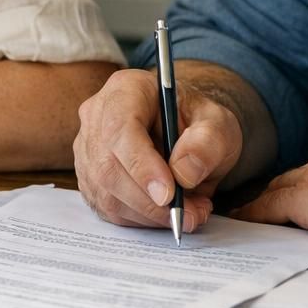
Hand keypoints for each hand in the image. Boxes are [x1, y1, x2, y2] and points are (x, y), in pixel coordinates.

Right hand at [72, 69, 241, 233]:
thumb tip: (183, 174)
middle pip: (108, 166)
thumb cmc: (198, 123)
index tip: (169, 195)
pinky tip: (167, 211)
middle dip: (150, 201)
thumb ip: (207, 143)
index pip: (120, 127)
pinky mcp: (89, 177)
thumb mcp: (218, 124)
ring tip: (189, 212)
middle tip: (190, 214)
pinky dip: (140, 219)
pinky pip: (108, 208)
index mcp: (127, 89)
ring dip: (149, 214)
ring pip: (106, 193)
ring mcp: (88, 148)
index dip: (141, 165)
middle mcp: (97, 115)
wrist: (187, 133)